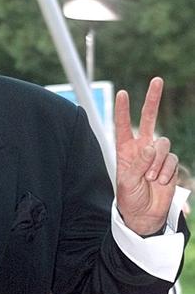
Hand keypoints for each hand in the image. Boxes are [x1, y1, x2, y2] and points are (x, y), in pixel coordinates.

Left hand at [115, 77, 179, 235]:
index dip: (123, 110)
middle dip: (153, 99)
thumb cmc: (130, 198)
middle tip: (157, 79)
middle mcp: (142, 148)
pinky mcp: (170, 164)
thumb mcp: (127, 181)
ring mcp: (157, 155)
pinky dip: (166, 171)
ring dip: (157, 162)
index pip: (124, 126)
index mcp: (126, 150)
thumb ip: (138, 162)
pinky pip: (172, 159)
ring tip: (150, 178)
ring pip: (163, 143)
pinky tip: (160, 181)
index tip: (122, 93)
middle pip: (149, 119)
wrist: (145, 214)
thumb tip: (151, 146)